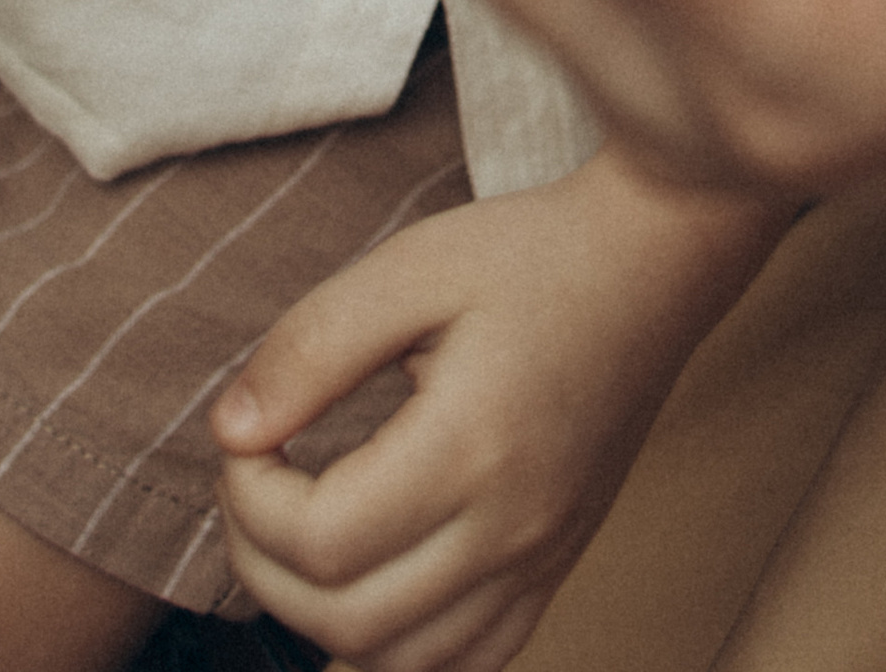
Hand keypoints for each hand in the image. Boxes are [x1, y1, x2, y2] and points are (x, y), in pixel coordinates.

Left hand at [211, 158, 785, 671]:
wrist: (655, 259)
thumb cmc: (532, 253)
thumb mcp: (412, 267)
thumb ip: (312, 347)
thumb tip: (230, 431)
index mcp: (472, 446)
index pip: (321, 539)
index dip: (249, 499)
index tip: (248, 437)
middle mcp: (512, 525)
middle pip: (346, 620)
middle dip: (265, 565)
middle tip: (258, 485)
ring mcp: (542, 557)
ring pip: (402, 661)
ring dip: (324, 618)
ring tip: (306, 533)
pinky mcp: (557, 564)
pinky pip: (470, 662)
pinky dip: (403, 649)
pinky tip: (374, 588)